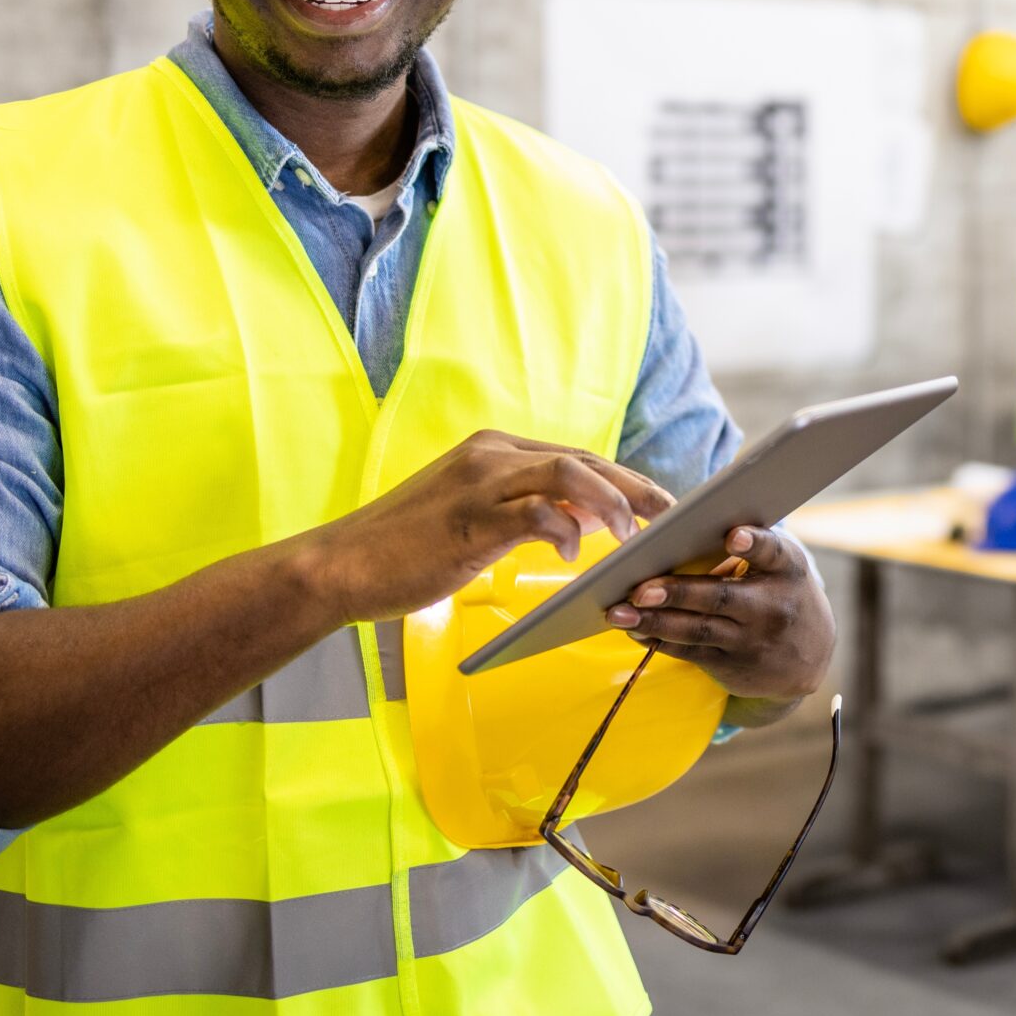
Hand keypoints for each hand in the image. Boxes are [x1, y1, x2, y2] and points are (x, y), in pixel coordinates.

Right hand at [306, 430, 674, 622]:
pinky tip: (572, 556)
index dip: (624, 478)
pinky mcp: (470, 517)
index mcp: (494, 450)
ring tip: (633, 535)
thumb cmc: (408, 550)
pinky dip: (564, 530)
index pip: (577, 455)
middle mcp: (491, 454)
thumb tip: (590, 519)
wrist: (342, 565)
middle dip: (635, 487)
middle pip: (583, 458)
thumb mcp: (477, 521)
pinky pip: (535, 512)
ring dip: (611, 501)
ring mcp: (479, 482)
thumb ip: (529, 511)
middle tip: (673, 517)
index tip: (660, 504)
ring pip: (568, 472)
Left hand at [605, 525, 834, 712]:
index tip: (733, 536)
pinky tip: (635, 630)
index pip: (773, 551)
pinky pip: (692, 653)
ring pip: (698, 629)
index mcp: (787, 568)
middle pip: (720, 597)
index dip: (754, 544)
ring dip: (655, 622)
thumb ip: (747, 549)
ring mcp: (754, 641)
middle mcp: (773, 607)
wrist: (811, 655)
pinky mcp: (735, 666)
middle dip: (677, 593)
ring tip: (619, 614)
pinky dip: (660, 641)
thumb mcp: (780, 566)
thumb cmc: (782, 591)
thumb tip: (679, 535)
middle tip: (639, 589)